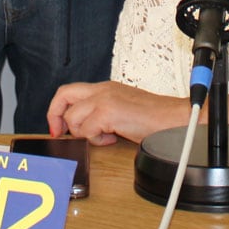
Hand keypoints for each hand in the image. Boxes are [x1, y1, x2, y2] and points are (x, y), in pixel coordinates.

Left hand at [46, 81, 188, 145]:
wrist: (173, 118)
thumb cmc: (155, 117)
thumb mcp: (123, 108)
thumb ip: (103, 112)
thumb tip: (84, 128)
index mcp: (105, 88)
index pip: (70, 91)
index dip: (59, 109)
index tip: (58, 127)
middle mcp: (102, 90)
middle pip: (63, 94)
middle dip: (55, 115)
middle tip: (60, 133)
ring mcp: (104, 100)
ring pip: (72, 117)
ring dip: (83, 133)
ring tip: (104, 136)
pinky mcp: (108, 112)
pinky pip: (86, 131)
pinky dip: (96, 140)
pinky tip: (113, 138)